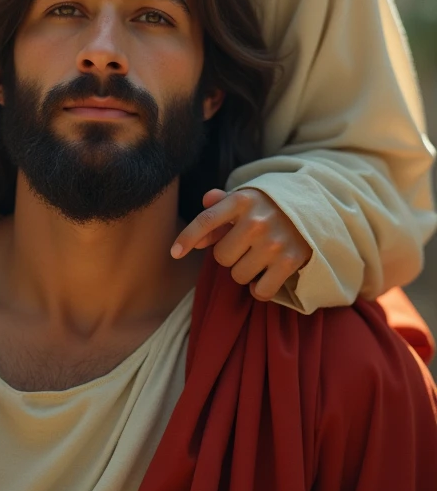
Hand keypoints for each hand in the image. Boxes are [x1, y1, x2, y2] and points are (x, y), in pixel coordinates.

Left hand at [171, 188, 312, 299]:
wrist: (316, 206)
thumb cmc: (271, 205)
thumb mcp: (245, 199)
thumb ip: (219, 212)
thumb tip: (198, 239)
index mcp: (241, 200)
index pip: (206, 221)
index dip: (187, 237)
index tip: (174, 253)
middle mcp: (256, 221)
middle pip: (221, 257)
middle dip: (229, 255)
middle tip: (244, 246)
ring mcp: (274, 243)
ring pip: (238, 275)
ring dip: (244, 271)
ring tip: (258, 257)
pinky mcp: (290, 262)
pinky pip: (260, 291)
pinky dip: (258, 289)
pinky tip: (265, 275)